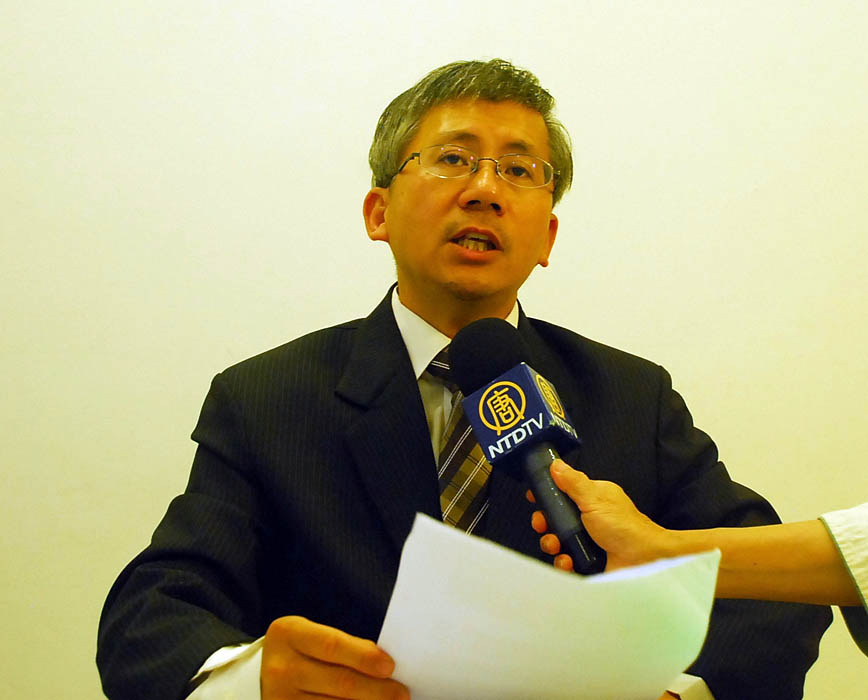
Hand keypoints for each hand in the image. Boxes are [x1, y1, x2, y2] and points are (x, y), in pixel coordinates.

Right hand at [261, 616, 408, 698]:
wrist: (268, 676)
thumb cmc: (305, 652)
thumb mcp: (314, 637)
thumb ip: (345, 647)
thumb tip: (386, 666)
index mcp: (288, 634)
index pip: (332, 645)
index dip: (364, 657)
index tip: (390, 666)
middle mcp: (280, 668)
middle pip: (339, 682)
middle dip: (376, 690)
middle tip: (402, 694)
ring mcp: (280, 698)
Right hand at [527, 460, 671, 571]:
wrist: (644, 561)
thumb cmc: (626, 528)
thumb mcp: (595, 499)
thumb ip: (573, 482)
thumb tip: (556, 465)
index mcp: (593, 498)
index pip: (564, 493)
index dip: (548, 496)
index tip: (535, 499)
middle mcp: (589, 519)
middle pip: (556, 518)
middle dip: (545, 523)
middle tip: (542, 525)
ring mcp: (587, 540)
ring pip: (558, 540)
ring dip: (551, 543)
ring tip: (556, 545)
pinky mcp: (587, 560)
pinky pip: (566, 560)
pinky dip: (562, 562)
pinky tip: (567, 560)